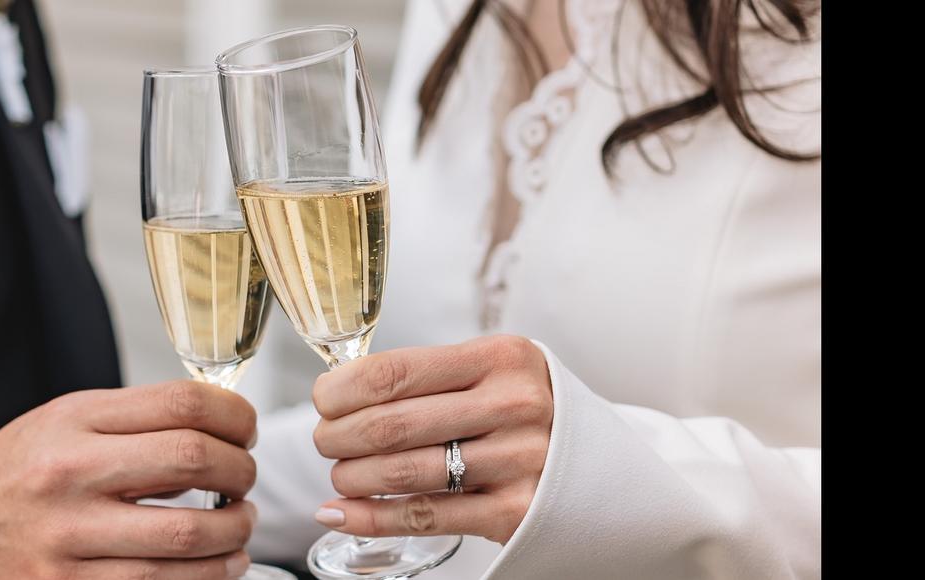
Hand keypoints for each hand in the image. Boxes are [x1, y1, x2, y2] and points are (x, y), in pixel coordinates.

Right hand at [0, 381, 258, 578]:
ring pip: (189, 537)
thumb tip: (218, 429)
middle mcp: (69, 476)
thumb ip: (133, 421)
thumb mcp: (61, 423)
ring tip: (239, 526)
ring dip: (235, 533)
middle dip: (242, 471)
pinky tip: (217, 565)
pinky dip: (208, 576)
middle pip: (194, 460)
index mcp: (72, 423)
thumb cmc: (16, 476)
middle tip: (245, 479)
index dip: (234, 414)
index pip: (181, 403)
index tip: (243, 429)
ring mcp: (69, 540)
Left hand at [310, 335, 553, 543]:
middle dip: (339, 436)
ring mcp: (518, 460)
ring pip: (403, 472)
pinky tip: (343, 513)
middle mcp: (513, 406)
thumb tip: (343, 389)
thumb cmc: (528, 411)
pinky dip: (371, 517)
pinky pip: (424, 516)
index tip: (323, 400)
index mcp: (500, 359)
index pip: (396, 371)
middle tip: (325, 442)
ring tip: (341, 475)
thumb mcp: (494, 372)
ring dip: (352, 477)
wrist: (601, 462)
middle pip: (392, 424)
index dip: (342, 389)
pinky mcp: (515, 511)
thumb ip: (431, 376)